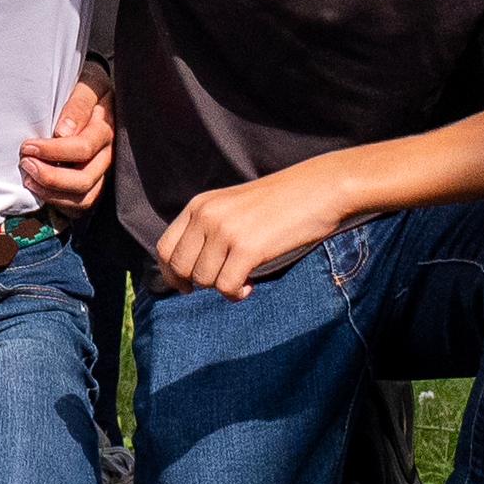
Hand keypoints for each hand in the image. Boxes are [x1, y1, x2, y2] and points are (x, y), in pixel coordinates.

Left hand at [18, 75, 115, 213]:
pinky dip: (59, 202)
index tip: (28, 146)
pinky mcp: (95, 184)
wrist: (96, 94)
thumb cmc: (85, 88)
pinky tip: (39, 189)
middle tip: (25, 163)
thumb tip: (63, 132)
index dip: (53, 151)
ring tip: (29, 179)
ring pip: (84, 197)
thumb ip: (77, 105)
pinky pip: (81, 205)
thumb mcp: (85, 85)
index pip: (83, 148)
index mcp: (106, 128)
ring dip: (52, 192)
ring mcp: (103, 171)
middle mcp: (108, 153)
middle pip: (84, 178)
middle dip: (50, 176)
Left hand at [157, 164, 350, 299]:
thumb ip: (209, 230)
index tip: (188, 285)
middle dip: (197, 284)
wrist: (319, 190)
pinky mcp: (247, 248)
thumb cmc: (281, 203)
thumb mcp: (233, 208)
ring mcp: (225, 231)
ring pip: (203, 281)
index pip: (165, 248)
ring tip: (244, 280)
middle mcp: (206, 215)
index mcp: (200, 204)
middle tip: (222, 283)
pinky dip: (237, 294)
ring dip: (223, 287)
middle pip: (180, 268)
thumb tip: (190, 273)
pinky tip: (252, 286)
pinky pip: (226, 287)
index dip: (172, 274)